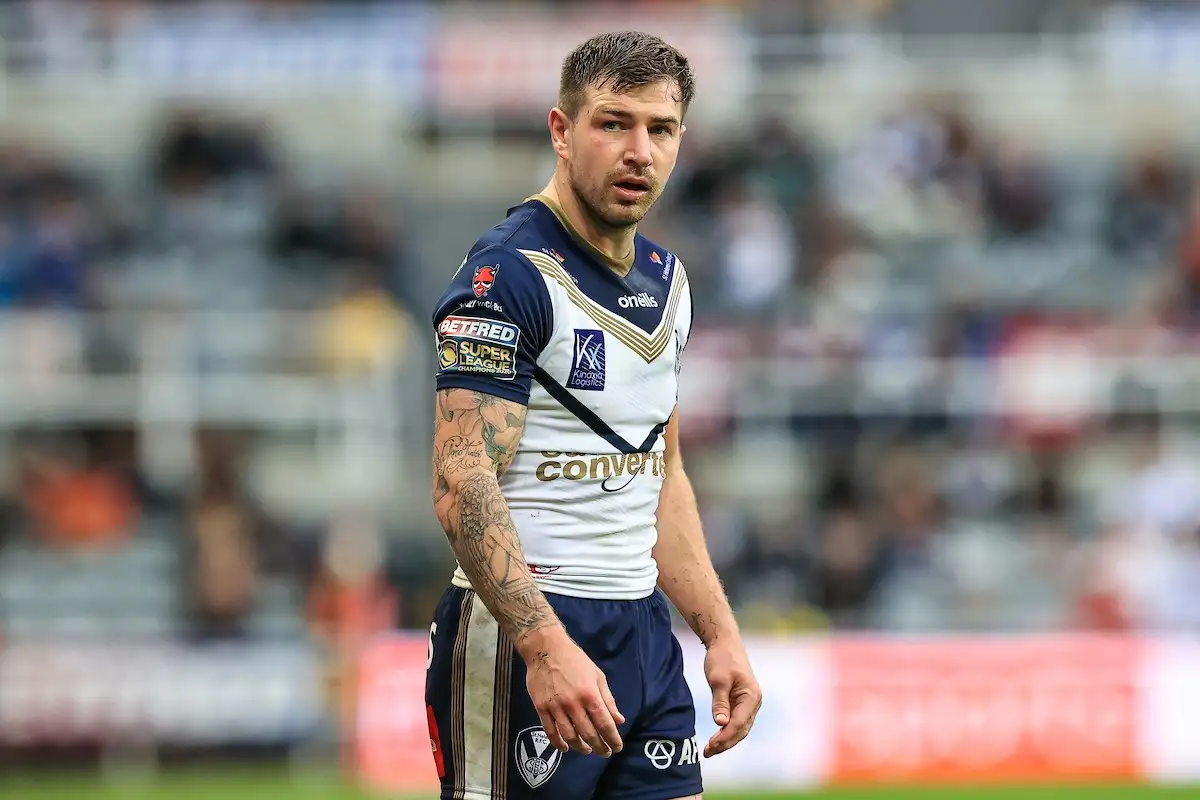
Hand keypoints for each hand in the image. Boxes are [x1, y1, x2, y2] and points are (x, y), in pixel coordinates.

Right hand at [520, 627, 624, 756]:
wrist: (546, 649)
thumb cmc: (575, 660)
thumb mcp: (597, 676)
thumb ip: (608, 700)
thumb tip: (618, 720)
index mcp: (590, 694)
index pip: (605, 724)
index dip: (612, 739)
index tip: (617, 748)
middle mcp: (573, 704)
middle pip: (588, 734)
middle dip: (599, 747)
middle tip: (604, 752)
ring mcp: (556, 707)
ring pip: (569, 736)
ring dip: (580, 747)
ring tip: (586, 750)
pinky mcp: (541, 708)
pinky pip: (550, 731)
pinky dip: (558, 743)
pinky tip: (565, 747)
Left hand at [702, 638, 760, 757]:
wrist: (725, 642)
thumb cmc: (722, 658)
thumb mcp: (718, 679)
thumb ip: (720, 702)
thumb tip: (721, 724)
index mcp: (752, 697)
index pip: (739, 723)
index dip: (724, 737)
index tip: (709, 745)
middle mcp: (753, 702)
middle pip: (741, 730)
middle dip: (725, 743)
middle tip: (707, 752)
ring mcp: (748, 703)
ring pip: (739, 729)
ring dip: (726, 740)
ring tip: (709, 750)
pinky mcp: (740, 702)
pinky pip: (736, 722)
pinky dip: (726, 732)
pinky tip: (715, 739)